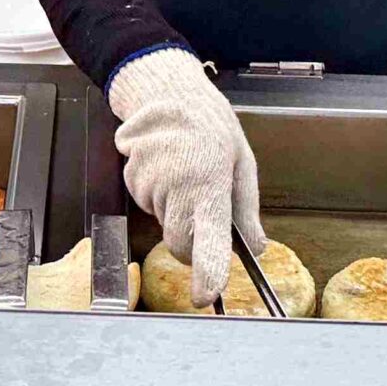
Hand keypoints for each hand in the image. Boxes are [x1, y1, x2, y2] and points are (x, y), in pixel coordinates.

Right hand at [107, 47, 263, 307]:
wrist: (168, 89)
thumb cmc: (211, 125)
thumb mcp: (242, 162)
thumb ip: (246, 210)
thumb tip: (256, 247)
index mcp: (210, 185)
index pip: (208, 240)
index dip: (207, 272)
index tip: (206, 296)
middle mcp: (175, 187)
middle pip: (178, 242)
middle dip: (190, 237)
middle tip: (202, 203)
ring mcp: (148, 181)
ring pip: (161, 219)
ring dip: (173, 206)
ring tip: (183, 169)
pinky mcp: (130, 175)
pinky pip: (146, 200)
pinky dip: (156, 190)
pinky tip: (165, 162)